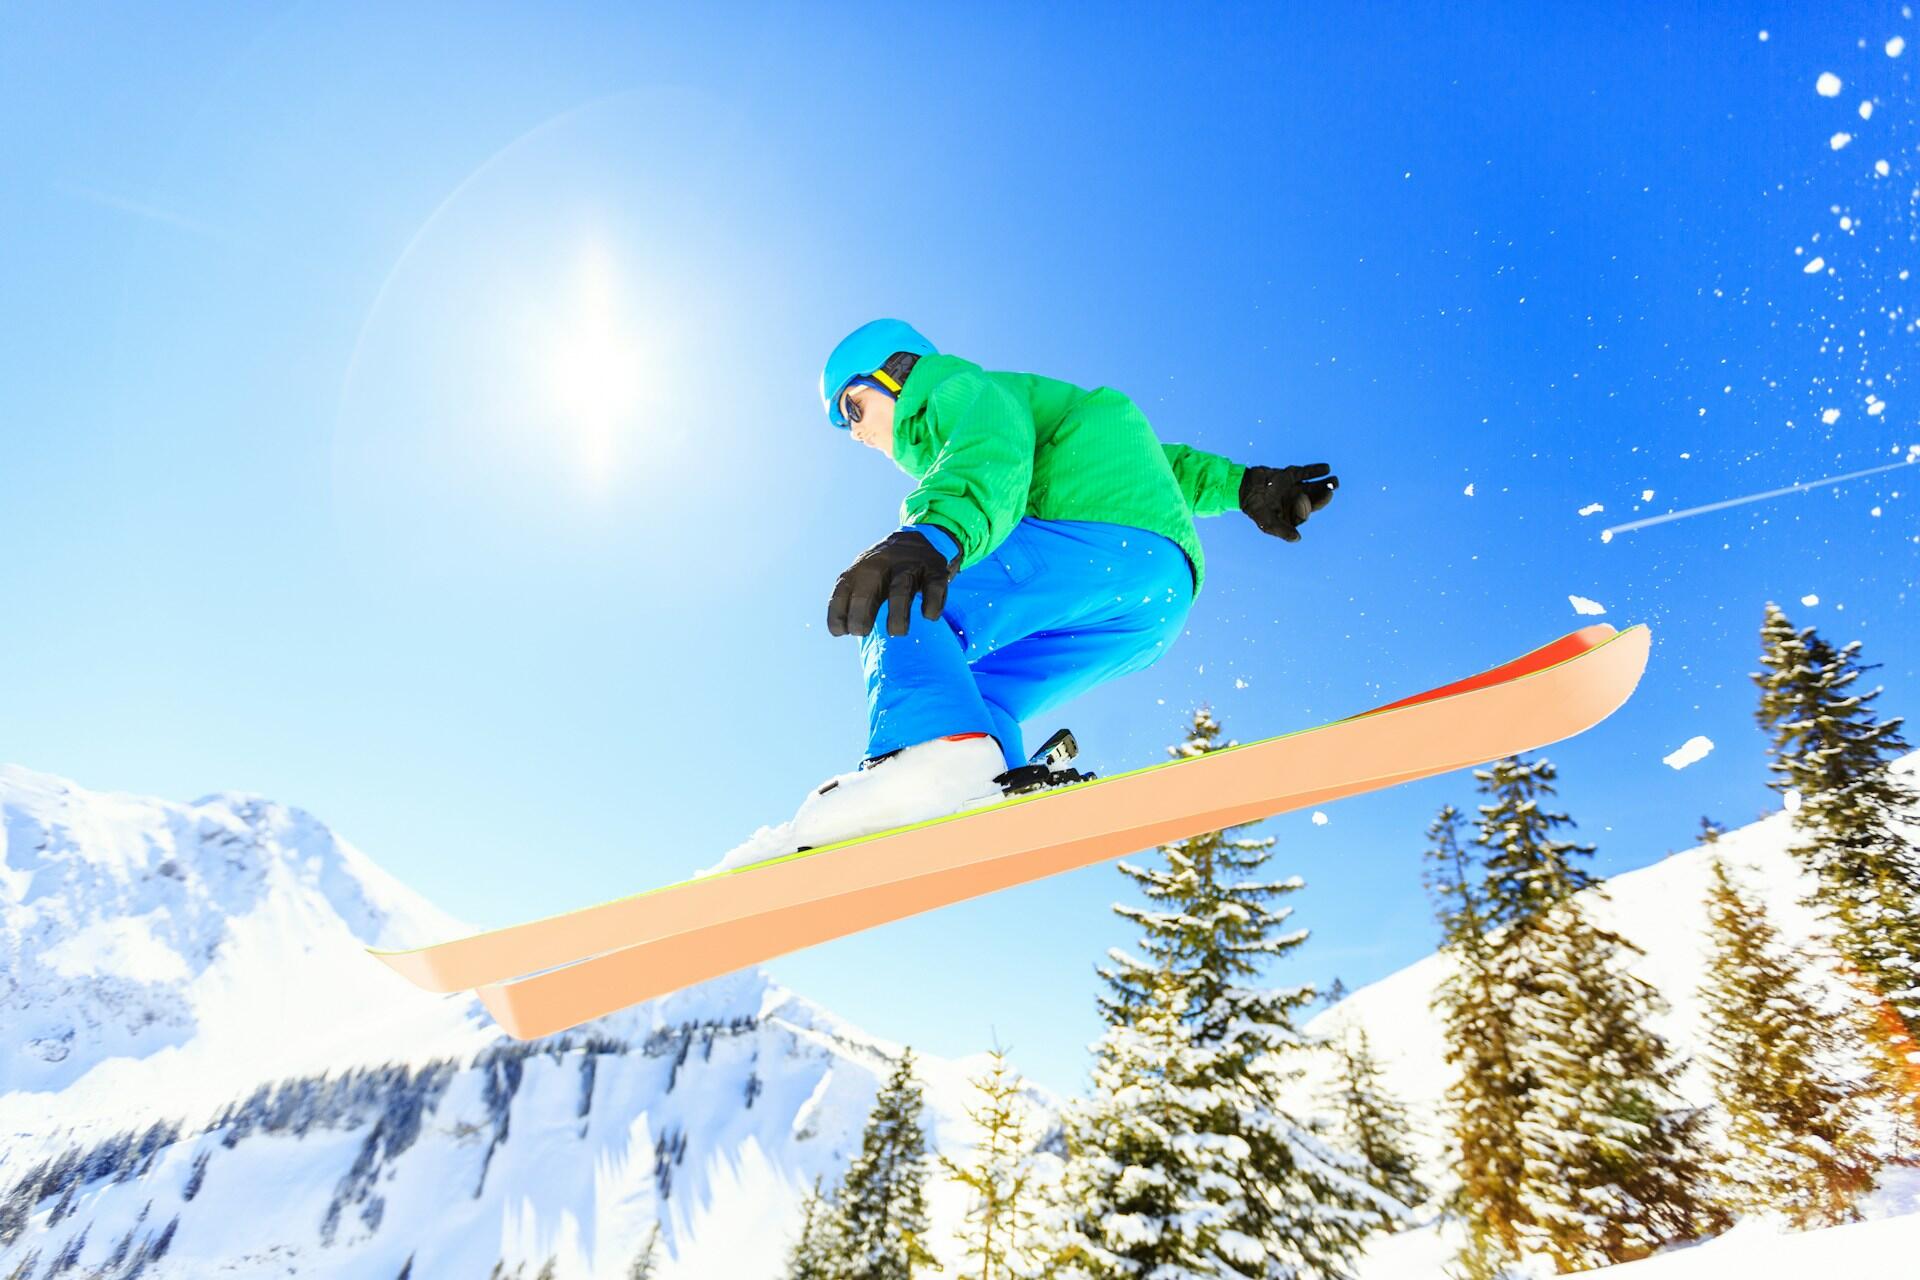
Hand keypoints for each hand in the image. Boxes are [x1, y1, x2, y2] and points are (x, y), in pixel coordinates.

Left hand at [827, 529, 957, 637]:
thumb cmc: (885, 571)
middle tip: (861, 633)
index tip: (842, 632)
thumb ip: (850, 601)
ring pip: (900, 589)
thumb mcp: (863, 579)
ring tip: (896, 632)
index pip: (843, 591)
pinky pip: (934, 588)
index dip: (838, 614)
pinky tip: (928, 616)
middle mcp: (884, 564)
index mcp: (861, 568)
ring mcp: (910, 566)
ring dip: (897, 615)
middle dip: (860, 615)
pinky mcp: (935, 570)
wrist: (919, 538)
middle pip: (868, 589)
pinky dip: (932, 604)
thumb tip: (839, 631)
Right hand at [1239, 463, 1337, 541]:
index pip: (1308, 509)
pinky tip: (1326, 468)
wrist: (1243, 488)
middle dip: (1324, 494)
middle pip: (1314, 497)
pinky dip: (1316, 470)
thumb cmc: (1255, 509)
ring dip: (1324, 483)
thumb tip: (1297, 539)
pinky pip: (1305, 472)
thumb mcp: (1267, 523)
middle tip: (1332, 487)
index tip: (1322, 497)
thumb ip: (1282, 530)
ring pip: (1313, 485)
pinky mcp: (1290, 475)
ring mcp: (1294, 487)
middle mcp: (1295, 501)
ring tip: (1335, 480)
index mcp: (1292, 513)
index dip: (1316, 504)